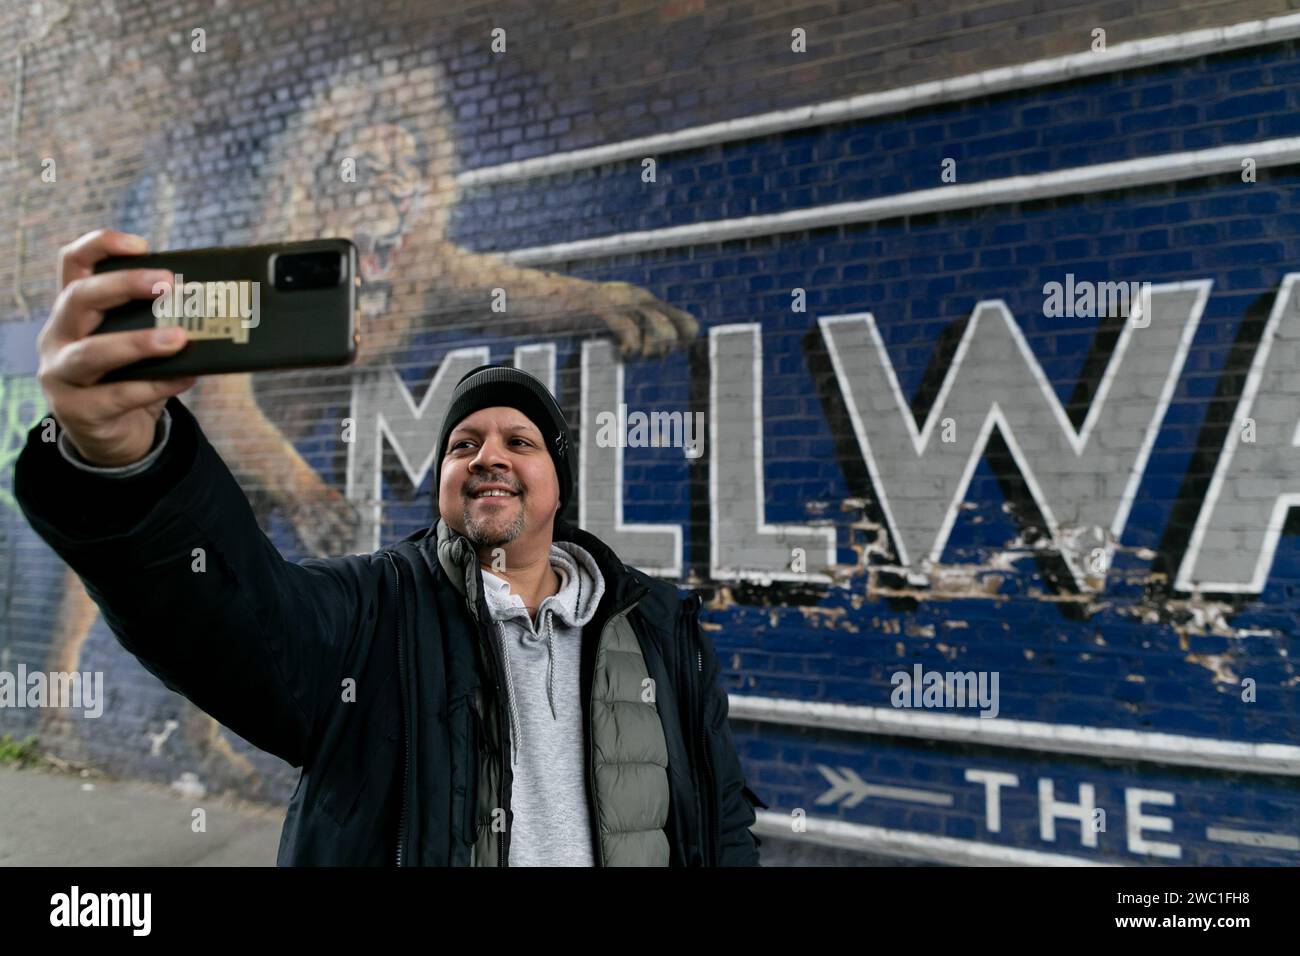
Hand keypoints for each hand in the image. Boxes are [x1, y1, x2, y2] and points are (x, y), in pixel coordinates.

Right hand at [36, 229, 197, 466]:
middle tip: (167, 283)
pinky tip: (185, 378)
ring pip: (91, 352)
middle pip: (79, 298)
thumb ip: (159, 321)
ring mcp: (60, 374)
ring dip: (138, 342)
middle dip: (124, 285)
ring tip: (179, 337)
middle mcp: (58, 336)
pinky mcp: (78, 411)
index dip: (101, 246)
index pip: (73, 263)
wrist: (115, 436)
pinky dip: (155, 386)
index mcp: (73, 310)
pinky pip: (117, 395)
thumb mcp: (137, 342)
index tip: (141, 244)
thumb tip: (215, 303)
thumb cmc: (130, 377)